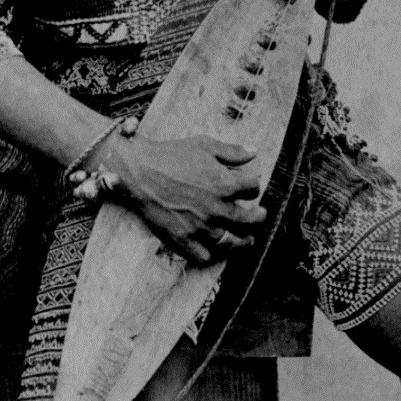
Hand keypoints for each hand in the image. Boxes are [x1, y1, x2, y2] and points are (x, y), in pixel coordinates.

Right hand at [100, 132, 267, 266]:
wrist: (140, 171)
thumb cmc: (171, 155)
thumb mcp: (205, 145)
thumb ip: (232, 151)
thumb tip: (254, 152)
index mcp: (226, 185)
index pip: (253, 188)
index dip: (253, 185)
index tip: (250, 185)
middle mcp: (217, 209)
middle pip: (250, 220)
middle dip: (259, 217)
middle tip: (260, 215)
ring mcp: (201, 226)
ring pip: (232, 242)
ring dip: (244, 241)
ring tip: (247, 239)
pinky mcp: (183, 238)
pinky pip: (204, 255)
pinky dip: (212, 254)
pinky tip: (215, 248)